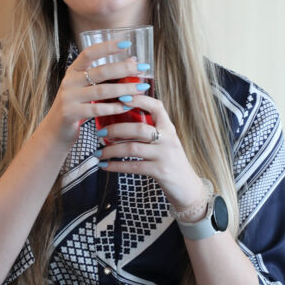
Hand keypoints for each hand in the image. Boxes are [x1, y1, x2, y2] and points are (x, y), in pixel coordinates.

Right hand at [41, 40, 145, 144]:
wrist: (54, 131)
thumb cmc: (76, 107)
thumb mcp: (85, 88)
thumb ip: (104, 77)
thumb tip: (132, 60)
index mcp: (73, 71)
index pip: (90, 53)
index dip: (107, 47)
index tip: (126, 43)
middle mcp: (69, 81)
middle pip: (100, 71)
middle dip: (124, 69)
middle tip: (142, 69)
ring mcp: (69, 97)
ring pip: (102, 91)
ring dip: (124, 89)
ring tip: (140, 88)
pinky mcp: (70, 113)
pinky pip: (97, 109)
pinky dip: (114, 108)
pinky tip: (126, 106)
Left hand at [96, 95, 206, 209]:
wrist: (187, 187)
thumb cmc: (170, 161)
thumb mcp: (165, 142)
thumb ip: (150, 131)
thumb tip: (120, 122)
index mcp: (168, 128)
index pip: (156, 107)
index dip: (139, 100)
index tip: (120, 97)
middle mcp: (168, 139)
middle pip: (139, 128)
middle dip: (116, 129)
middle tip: (100, 133)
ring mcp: (164, 155)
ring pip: (132, 148)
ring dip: (111, 150)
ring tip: (98, 152)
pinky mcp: (160, 171)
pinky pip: (133, 166)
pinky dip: (115, 166)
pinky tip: (105, 166)